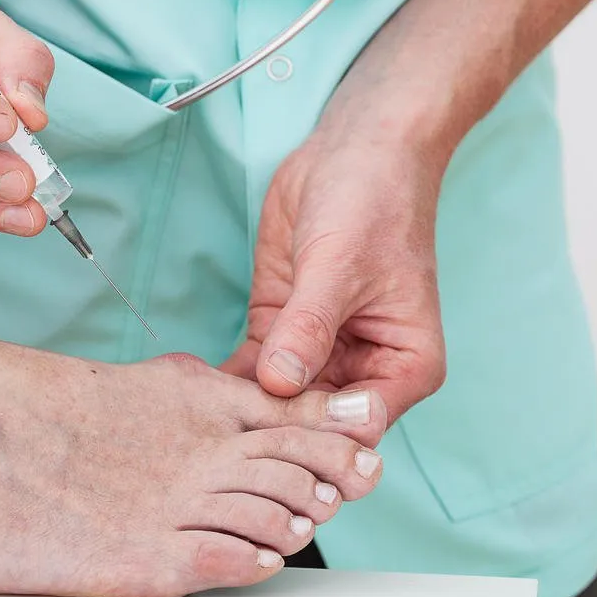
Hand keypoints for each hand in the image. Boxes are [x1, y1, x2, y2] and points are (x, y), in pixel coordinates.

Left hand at [222, 128, 446, 427]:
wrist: (353, 152)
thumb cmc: (372, 202)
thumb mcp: (339, 266)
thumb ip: (309, 327)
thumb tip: (281, 383)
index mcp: (405, 366)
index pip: (359, 428)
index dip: (313, 439)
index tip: (264, 442)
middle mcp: (364, 370)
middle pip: (315, 424)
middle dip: (269, 431)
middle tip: (212, 444)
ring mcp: (320, 353)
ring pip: (280, 401)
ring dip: (242, 411)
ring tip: (192, 424)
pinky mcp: (281, 331)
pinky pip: (254, 370)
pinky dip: (227, 381)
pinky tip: (190, 394)